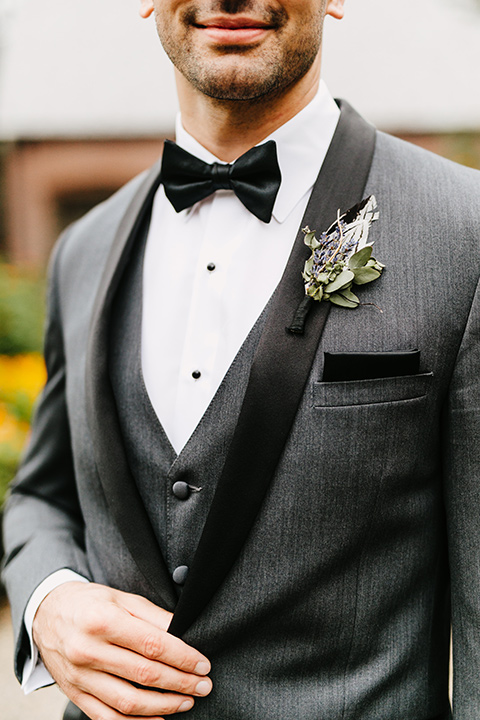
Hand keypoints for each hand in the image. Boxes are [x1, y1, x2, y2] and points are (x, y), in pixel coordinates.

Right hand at [32, 582, 211, 718]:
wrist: (46, 614)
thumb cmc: (89, 602)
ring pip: (128, 701)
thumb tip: (184, 632)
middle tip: (203, 685)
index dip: (183, 657)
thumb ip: (153, 615)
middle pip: (144, 674)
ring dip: (163, 706)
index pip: (152, 644)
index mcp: (103, 620)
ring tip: (186, 702)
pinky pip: (107, 717)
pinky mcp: (75, 694)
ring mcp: (80, 676)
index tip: (203, 664)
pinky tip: (157, 718)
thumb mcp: (121, 597)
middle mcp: (89, 650)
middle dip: (180, 683)